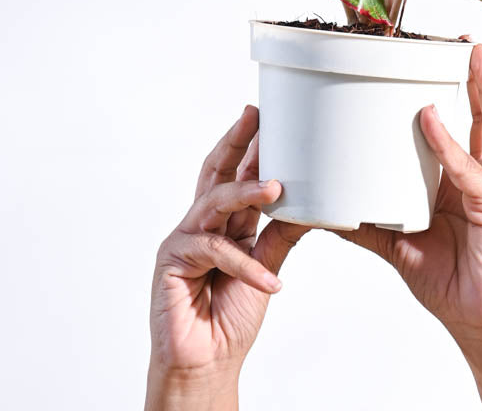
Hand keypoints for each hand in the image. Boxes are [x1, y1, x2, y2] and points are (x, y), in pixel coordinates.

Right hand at [145, 105, 306, 410]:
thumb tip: (310, 204)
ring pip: (215, 202)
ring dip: (247, 192)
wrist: (208, 364)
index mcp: (224, 223)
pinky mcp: (172, 260)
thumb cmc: (230, 318)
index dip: (249, 148)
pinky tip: (268, 280)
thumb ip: (280, 235)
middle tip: (254, 117)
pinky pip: (214, 250)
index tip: (266, 118)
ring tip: (277, 188)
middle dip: (236, 143)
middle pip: (217, 173)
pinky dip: (244, 265)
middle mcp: (202, 225)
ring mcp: (184, 240)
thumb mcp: (266, 267)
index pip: (236, 176)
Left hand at [337, 46, 481, 410]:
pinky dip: (448, 145)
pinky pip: (468, 173)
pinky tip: (431, 121)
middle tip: (469, 44)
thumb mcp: (400, 245)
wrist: (480, 324)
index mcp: (464, 182)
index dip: (464, 94)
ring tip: (474, 58)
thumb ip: (369, 223)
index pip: (468, 127)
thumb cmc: (452, 283)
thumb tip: (329, 209)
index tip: (452, 62)